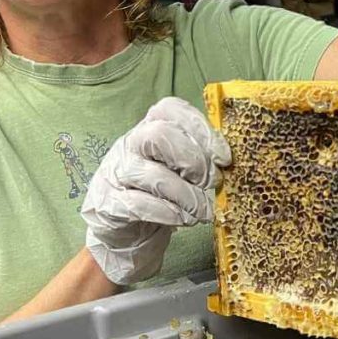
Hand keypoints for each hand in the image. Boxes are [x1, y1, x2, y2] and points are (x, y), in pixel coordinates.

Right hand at [82, 97, 230, 284]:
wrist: (124, 229)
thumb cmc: (160, 191)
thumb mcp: (179, 167)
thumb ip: (199, 157)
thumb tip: (229, 161)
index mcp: (150, 127)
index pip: (170, 110)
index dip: (202, 130)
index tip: (224, 157)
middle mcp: (129, 144)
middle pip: (159, 135)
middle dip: (194, 161)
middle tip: (213, 184)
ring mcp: (116, 173)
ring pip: (153, 175)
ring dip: (188, 196)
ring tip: (204, 211)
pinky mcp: (108, 204)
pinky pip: (139, 205)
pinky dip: (169, 213)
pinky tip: (183, 219)